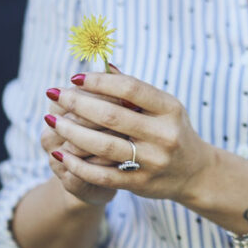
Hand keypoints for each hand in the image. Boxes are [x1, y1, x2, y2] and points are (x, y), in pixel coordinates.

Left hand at [45, 70, 218, 204]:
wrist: (195, 173)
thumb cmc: (172, 130)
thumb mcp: (163, 107)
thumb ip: (135, 89)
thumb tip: (103, 64)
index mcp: (169, 108)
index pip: (129, 89)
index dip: (99, 81)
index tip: (75, 77)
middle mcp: (163, 134)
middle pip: (112, 116)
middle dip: (78, 103)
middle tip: (55, 94)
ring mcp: (153, 161)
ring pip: (103, 146)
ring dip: (72, 132)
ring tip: (51, 121)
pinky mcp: (141, 184)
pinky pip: (102, 175)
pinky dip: (78, 164)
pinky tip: (59, 153)